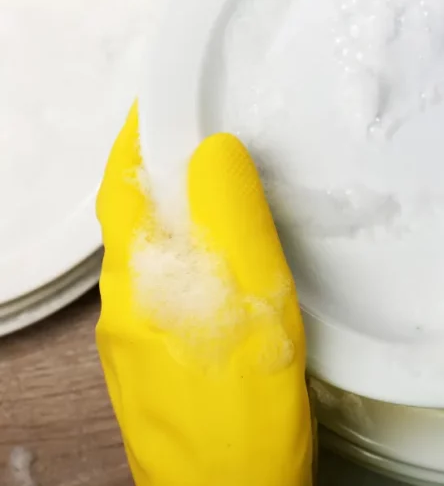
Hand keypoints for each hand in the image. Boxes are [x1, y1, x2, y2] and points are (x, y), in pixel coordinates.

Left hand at [95, 105, 313, 485]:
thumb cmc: (240, 417)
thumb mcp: (248, 303)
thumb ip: (230, 222)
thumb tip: (213, 153)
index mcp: (138, 281)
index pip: (123, 184)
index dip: (139, 136)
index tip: (163, 99)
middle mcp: (126, 308)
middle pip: (137, 220)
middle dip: (165, 173)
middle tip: (212, 140)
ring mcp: (141, 341)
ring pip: (158, 258)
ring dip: (185, 218)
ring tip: (233, 198)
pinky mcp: (164, 366)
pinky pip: (175, 292)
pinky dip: (199, 262)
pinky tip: (237, 275)